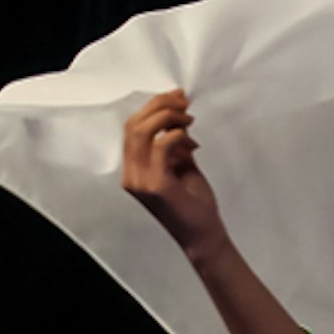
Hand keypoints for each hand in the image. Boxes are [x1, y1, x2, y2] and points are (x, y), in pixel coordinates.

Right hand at [119, 90, 227, 252]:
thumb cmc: (193, 204)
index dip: (153, 106)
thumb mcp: (182, 166)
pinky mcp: (156, 185)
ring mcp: (140, 181)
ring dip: (168, 117)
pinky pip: (161, 146)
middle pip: (133, 125)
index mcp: (133, 169)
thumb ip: (175, 144)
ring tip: (189, 119)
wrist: (202, 236)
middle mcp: (130, 174)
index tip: (177, 96)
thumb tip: (178, 117)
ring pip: (142, 131)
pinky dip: (177, 136)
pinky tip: (191, 142)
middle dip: (159, 105)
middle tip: (184, 101)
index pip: (132, 128)